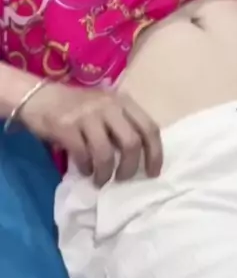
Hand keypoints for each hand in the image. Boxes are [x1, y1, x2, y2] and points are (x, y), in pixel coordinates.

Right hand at [20, 82, 162, 186]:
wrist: (39, 97)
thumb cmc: (79, 109)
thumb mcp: (107, 109)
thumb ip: (123, 125)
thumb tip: (141, 159)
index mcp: (123, 102)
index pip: (149, 128)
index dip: (155, 154)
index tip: (152, 173)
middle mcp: (108, 105)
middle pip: (132, 142)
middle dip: (130, 167)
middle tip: (123, 179)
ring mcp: (86, 115)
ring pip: (106, 153)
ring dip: (106, 173)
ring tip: (101, 180)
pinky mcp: (66, 126)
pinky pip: (82, 154)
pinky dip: (86, 168)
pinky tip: (85, 171)